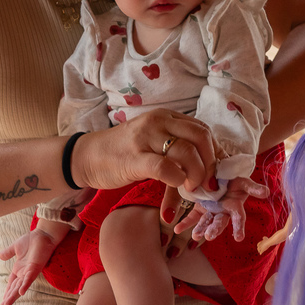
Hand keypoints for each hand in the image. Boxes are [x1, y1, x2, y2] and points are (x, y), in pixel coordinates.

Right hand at [0, 228, 58, 304]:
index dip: (7, 293)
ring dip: (14, 296)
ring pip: (20, 286)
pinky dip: (25, 285)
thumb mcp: (16, 247)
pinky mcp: (36, 267)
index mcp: (19, 269)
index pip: (12, 284)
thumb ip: (8, 252)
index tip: (3, 303)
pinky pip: (29, 278)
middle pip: (15, 288)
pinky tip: (21, 292)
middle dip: (9, 298)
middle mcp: (24, 273)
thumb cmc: (32, 240)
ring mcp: (30, 271)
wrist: (44, 234)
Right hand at [73, 109, 216, 193]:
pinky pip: (165, 167)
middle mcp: (158, 122)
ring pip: (187, 151)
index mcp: (166, 117)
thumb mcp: (154, 144)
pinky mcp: (134, 158)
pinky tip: (177, 185)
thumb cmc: (123, 153)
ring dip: (197, 173)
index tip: (216, 173)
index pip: (202, 130)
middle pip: (201, 137)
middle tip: (207, 183)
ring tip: (192, 188)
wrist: (87, 157)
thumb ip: (178, 150)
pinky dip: (177, 179)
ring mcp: (145, 138)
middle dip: (211, 163)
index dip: (215, 153)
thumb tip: (208, 170)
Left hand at [162, 176, 268, 254]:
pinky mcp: (200, 207)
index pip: (238, 217)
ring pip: (206, 221)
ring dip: (201, 229)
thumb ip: (253, 187)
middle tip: (209, 236)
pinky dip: (185, 223)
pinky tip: (177, 229)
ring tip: (195, 236)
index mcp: (235, 204)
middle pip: (220, 222)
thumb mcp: (244, 181)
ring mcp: (211, 209)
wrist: (222, 169)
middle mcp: (223, 210)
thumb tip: (267, 193)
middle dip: (215, 229)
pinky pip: (192, 216)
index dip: (238, 227)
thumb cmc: (235, 177)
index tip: (238, 238)